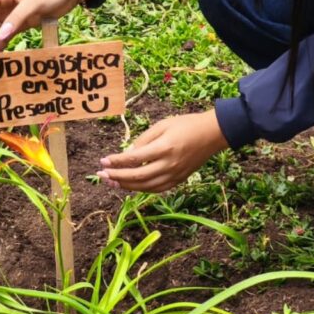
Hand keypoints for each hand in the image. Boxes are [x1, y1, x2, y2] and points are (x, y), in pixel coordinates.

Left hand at [99, 109, 227, 191]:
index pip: (134, 159)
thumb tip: (127, 155)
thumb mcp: (162, 125)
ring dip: (127, 185)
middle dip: (117, 176)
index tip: (103, 160)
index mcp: (164, 148)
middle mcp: (169, 165)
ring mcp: (175, 175)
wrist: (212, 134)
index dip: (117, 161)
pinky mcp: (179, 180)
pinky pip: (157, 189)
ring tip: (112, 182)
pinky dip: (142, 189)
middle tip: (101, 174)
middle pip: (138, 176)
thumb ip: (143, 140)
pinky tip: (131, 185)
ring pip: (146, 186)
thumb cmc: (186, 124)